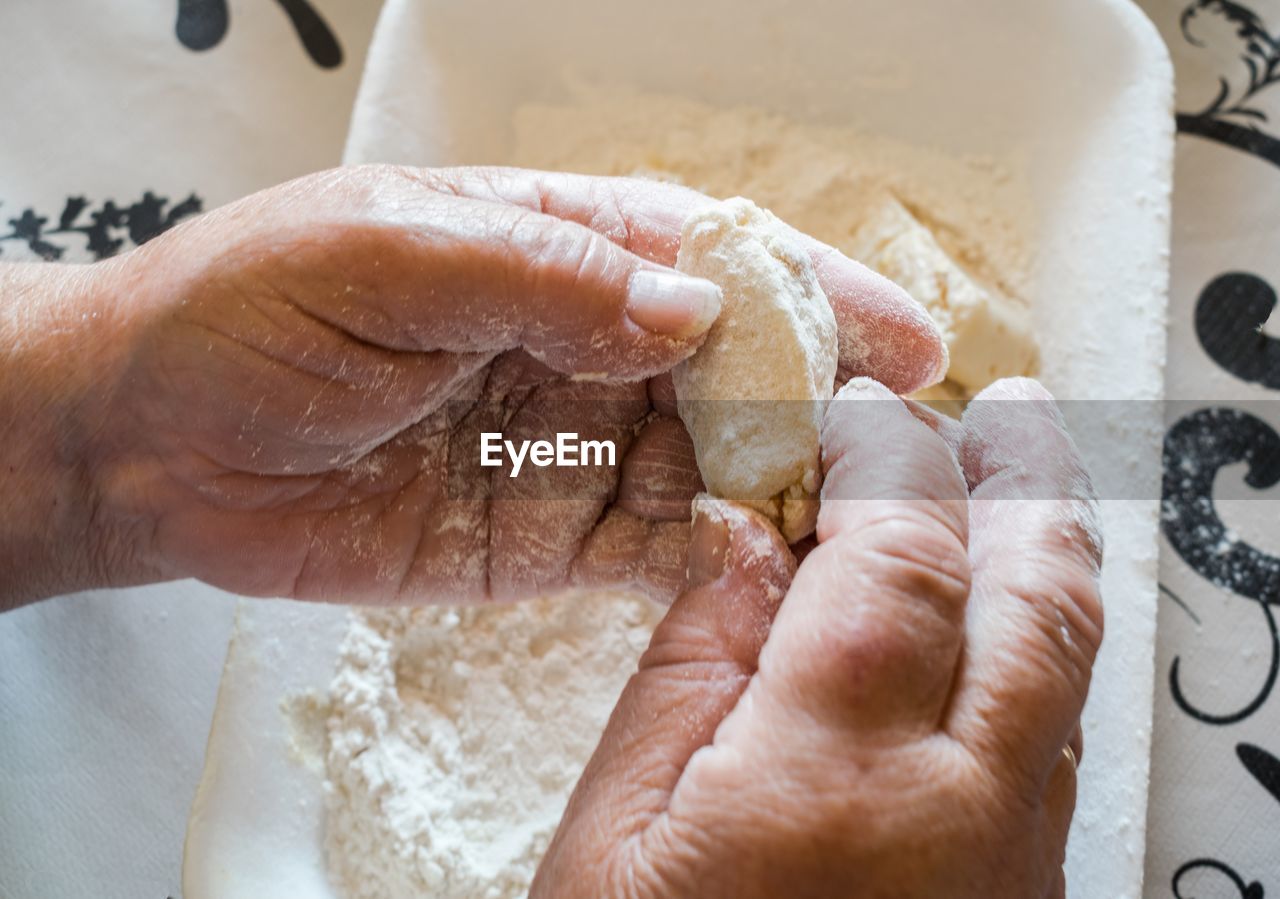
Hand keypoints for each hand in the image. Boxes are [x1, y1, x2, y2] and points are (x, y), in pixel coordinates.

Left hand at [0, 166, 943, 605]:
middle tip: (896, 450)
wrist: (151, 443)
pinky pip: (647, 548)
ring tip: (845, 521)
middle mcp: (580, 342)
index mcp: (553, 245)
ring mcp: (569, 443)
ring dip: (776, 489)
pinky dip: (706, 558)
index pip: (710, 259)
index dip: (811, 296)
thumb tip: (689, 307)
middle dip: (820, 404)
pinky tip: (749, 564)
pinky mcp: (544, 536)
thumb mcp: (385, 255)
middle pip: (733, 369)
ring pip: (707, 462)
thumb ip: (539, 276)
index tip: (899, 341)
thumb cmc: (248, 312)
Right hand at [533, 378, 1102, 898]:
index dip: (882, 455)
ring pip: (1070, 663)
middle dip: (1023, 475)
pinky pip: (1058, 737)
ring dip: (1047, 552)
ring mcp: (1016, 864)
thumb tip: (744, 533)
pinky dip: (1038, 645)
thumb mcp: (611, 837)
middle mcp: (962, 813)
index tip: (851, 412)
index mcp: (833, 780)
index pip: (897, 551)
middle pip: (1038, 590)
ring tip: (1016, 485)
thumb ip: (690, 666)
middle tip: (1002, 408)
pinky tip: (997, 621)